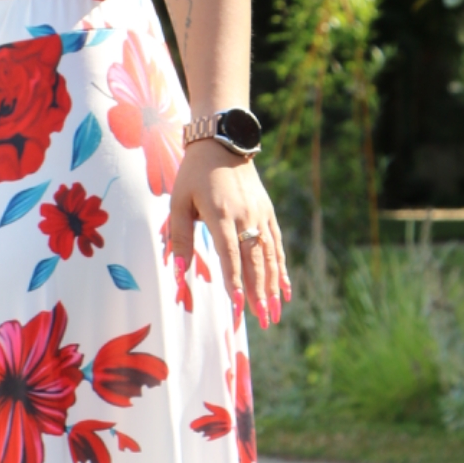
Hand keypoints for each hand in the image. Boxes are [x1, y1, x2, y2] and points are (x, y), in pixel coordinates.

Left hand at [168, 140, 289, 327]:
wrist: (223, 142)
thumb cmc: (194, 174)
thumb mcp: (179, 202)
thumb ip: (179, 237)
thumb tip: (178, 271)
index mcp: (221, 215)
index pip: (230, 254)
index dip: (235, 280)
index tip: (239, 304)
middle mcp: (245, 217)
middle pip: (254, 261)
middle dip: (259, 293)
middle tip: (263, 320)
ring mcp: (260, 215)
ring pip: (269, 256)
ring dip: (272, 286)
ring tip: (274, 313)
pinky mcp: (268, 212)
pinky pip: (277, 245)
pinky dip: (281, 269)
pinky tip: (285, 290)